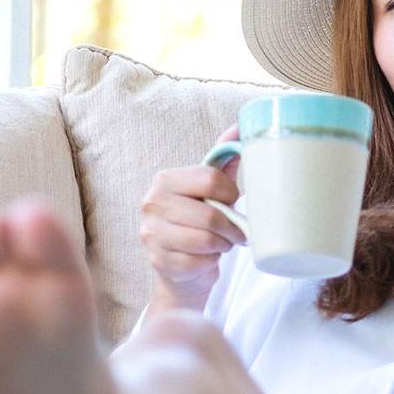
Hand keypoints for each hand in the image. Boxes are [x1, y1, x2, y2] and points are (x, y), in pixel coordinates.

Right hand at [138, 124, 244, 310]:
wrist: (181, 267)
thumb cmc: (198, 221)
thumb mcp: (209, 187)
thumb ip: (224, 157)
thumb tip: (242, 126)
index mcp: (164, 180)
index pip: (210, 179)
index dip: (231, 194)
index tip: (233, 202)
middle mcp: (151, 204)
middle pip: (211, 214)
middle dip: (231, 226)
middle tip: (235, 231)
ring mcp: (151, 235)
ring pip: (206, 240)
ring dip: (223, 244)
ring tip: (222, 242)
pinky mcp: (159, 262)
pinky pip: (199, 262)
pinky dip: (211, 262)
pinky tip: (207, 257)